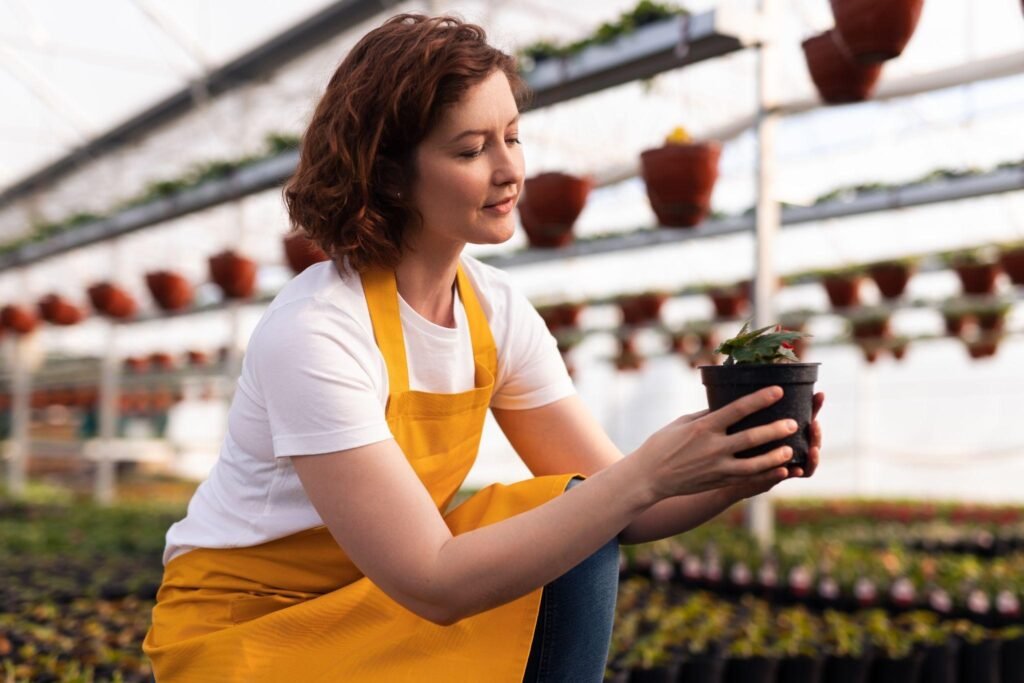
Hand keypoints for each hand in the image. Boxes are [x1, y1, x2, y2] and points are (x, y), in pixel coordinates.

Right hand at [632, 386, 799, 500]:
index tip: (778, 391)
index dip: (760, 399)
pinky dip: (765, 475)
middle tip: (793, 424)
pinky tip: (779, 470)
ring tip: (789, 450)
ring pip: (754, 464)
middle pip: (751, 438)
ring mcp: (717, 467)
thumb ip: (707, 416)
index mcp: (704, 427)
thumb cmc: (663, 444)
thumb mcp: (682, 423)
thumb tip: (728, 405)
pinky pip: (747, 479)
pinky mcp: (718, 481)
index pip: (738, 409)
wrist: (649, 476)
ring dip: (774, 456)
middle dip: (775, 430)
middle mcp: (712, 447)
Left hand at [726, 391, 824, 499]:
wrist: (721, 472)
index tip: (819, 395)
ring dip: (813, 454)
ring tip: (813, 449)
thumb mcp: (736, 423)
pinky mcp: (776, 477)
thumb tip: (737, 381)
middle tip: (815, 424)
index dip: (813, 406)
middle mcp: (787, 445)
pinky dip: (798, 472)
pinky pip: (793, 475)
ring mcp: (784, 461)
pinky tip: (797, 469)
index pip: (802, 415)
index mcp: (778, 430)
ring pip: (808, 457)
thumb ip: (741, 409)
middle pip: (810, 437)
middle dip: (816, 431)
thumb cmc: (729, 443)